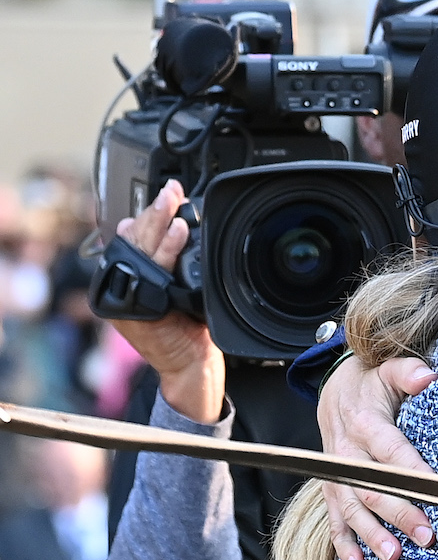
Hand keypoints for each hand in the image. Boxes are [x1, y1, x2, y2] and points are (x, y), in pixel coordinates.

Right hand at [111, 180, 224, 423]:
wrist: (190, 370)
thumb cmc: (186, 332)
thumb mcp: (176, 291)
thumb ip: (166, 263)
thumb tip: (159, 227)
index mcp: (129, 280)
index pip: (131, 237)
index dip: (145, 213)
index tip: (163, 193)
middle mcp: (125, 288)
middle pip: (133, 240)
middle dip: (152, 211)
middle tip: (169, 189)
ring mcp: (131, 300)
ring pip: (141, 252)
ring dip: (158, 223)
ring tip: (172, 203)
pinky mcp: (141, 310)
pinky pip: (156, 273)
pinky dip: (167, 251)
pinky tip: (178, 233)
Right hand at [318, 354, 437, 559]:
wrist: (334, 390)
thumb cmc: (372, 383)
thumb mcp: (388, 370)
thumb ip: (408, 372)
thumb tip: (429, 376)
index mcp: (366, 424)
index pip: (394, 453)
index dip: (415, 475)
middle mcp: (346, 452)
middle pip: (373, 488)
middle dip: (400, 514)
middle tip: (427, 538)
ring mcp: (336, 474)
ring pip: (351, 509)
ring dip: (372, 535)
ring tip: (395, 558)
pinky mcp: (331, 488)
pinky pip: (333, 520)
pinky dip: (343, 545)